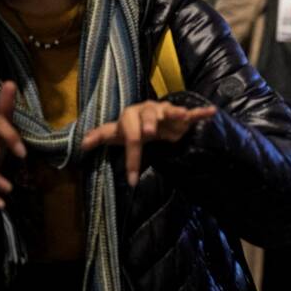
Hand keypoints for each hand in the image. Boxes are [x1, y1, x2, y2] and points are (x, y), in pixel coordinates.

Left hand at [80, 100, 216, 186]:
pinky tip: (210, 112)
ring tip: (182, 116)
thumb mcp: (117, 132)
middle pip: (147, 116)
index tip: (131, 179)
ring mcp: (165, 112)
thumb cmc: (134, 126)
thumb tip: (80, 144)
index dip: (129, 155)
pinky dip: (200, 113)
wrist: (154, 116)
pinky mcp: (181, 116)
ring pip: (169, 110)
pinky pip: (191, 113)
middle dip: (148, 124)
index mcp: (130, 117)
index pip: (126, 134)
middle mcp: (147, 111)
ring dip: (175, 113)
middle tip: (149, 133)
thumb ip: (101, 136)